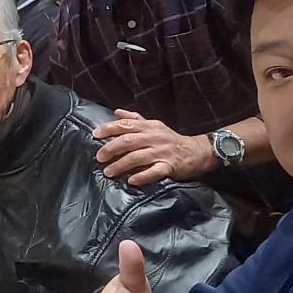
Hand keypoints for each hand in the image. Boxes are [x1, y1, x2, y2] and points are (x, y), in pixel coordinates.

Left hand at [94, 110, 213, 186]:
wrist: (196, 151)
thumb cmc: (170, 139)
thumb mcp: (153, 125)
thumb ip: (134, 119)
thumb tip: (116, 112)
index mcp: (149, 126)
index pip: (126, 124)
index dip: (109, 128)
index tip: (95, 134)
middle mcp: (154, 137)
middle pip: (128, 141)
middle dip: (111, 149)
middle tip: (99, 157)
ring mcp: (162, 152)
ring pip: (137, 157)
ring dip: (120, 165)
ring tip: (108, 172)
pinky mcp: (169, 166)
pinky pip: (154, 172)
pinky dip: (142, 176)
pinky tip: (131, 180)